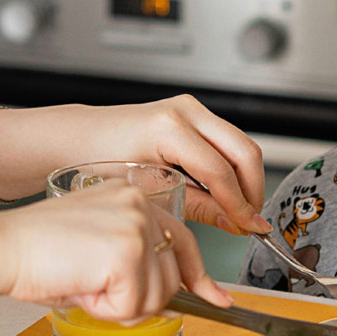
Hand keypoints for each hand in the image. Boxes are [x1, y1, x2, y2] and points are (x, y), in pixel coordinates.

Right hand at [0, 180, 229, 320]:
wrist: (2, 247)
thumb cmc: (35, 251)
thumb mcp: (95, 249)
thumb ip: (136, 265)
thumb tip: (175, 300)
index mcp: (130, 196)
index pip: (182, 240)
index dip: (199, 278)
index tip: (217, 299)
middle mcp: (140, 205)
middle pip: (172, 276)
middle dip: (139, 299)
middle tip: (92, 288)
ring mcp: (136, 226)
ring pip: (157, 296)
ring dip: (118, 305)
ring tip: (82, 282)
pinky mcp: (127, 252)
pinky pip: (133, 306)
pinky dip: (105, 310)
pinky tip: (80, 287)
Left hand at [76, 96, 270, 234]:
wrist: (83, 138)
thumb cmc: (102, 162)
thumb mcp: (148, 193)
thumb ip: (197, 207)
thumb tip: (233, 222)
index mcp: (168, 129)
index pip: (220, 171)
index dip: (240, 204)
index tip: (252, 227)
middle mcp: (184, 111)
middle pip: (244, 151)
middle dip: (253, 190)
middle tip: (251, 220)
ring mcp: (191, 108)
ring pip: (240, 144)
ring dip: (246, 179)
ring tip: (239, 210)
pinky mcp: (192, 113)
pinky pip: (227, 141)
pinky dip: (233, 168)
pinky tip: (225, 192)